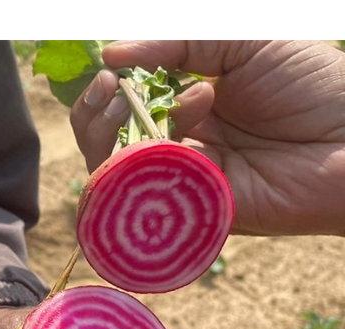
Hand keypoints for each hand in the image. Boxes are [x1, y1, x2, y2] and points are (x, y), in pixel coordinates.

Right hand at [71, 38, 344, 236]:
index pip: (124, 103)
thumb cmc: (310, 85)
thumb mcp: (243, 41)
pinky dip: (138, 168)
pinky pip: (148, 197)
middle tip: (112, 87)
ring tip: (128, 103)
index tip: (104, 68)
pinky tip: (165, 136)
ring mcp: (184, 179)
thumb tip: (110, 51)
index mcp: (188, 102)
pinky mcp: (195, 209)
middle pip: (108, 141)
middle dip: (96, 113)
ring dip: (109, 137)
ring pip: (116, 173)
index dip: (104, 88)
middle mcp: (180, 142)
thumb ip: (177, 42)